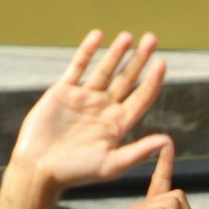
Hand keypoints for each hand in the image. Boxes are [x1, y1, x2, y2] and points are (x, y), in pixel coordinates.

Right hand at [12, 30, 169, 187]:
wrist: (40, 168)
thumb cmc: (77, 172)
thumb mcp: (112, 164)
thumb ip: (139, 151)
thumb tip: (167, 141)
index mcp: (119, 124)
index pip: (142, 98)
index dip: (153, 80)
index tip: (163, 63)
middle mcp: (105, 109)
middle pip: (128, 79)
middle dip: (140, 59)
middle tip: (152, 39)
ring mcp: (85, 99)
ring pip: (105, 70)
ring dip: (117, 52)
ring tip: (129, 36)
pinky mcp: (63, 92)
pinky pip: (78, 67)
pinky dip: (88, 51)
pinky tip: (98, 36)